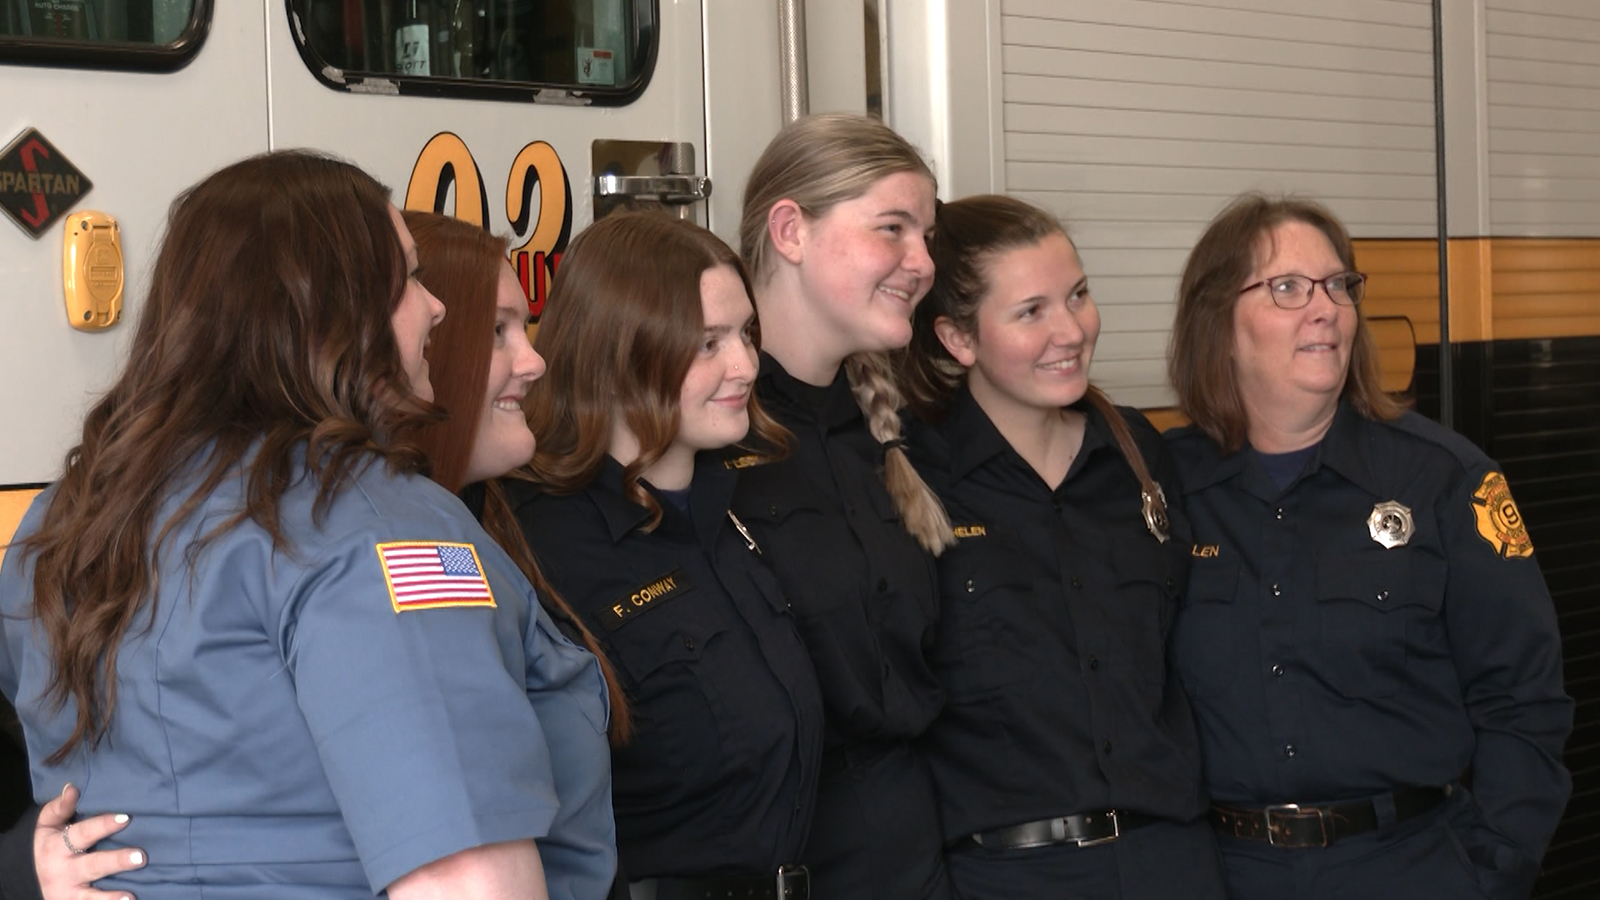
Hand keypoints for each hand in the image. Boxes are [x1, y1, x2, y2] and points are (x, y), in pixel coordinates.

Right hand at [33, 783, 145, 899]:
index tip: (126, 818)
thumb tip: (73, 788)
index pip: (83, 834)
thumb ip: (60, 807)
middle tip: (141, 857)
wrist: (21, 878)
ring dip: (110, 897)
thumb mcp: (46, 825)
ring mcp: (69, 891)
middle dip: (116, 862)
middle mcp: (64, 870)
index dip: (103, 825)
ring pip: (90, 896)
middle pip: (92, 866)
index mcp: (57, 846)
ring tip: (130, 897)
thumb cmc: (44, 844)